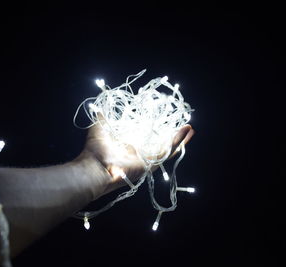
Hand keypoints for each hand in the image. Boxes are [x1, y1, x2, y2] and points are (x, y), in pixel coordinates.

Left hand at [80, 116, 194, 194]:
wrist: (95, 166)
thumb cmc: (95, 150)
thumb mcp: (100, 128)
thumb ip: (103, 118)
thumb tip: (99, 108)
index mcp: (130, 145)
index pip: (148, 136)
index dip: (158, 129)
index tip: (166, 119)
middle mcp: (140, 153)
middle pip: (161, 143)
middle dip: (173, 136)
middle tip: (184, 126)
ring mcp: (147, 159)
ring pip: (168, 148)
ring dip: (180, 138)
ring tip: (190, 129)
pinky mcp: (152, 164)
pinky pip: (168, 151)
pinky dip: (178, 141)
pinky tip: (186, 132)